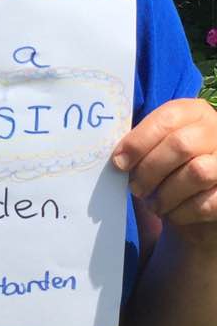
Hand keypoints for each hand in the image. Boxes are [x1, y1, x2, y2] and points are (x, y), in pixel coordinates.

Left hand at [112, 98, 216, 245]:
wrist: (198, 194)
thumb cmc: (170, 164)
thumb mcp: (157, 144)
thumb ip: (142, 144)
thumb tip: (119, 158)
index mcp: (193, 112)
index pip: (167, 118)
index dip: (139, 141)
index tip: (118, 162)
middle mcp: (216, 130)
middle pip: (180, 145)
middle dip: (150, 169)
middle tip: (135, 187)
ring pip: (196, 173)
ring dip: (166, 193)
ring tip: (153, 203)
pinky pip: (208, 202)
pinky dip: (183, 212)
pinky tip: (172, 213)